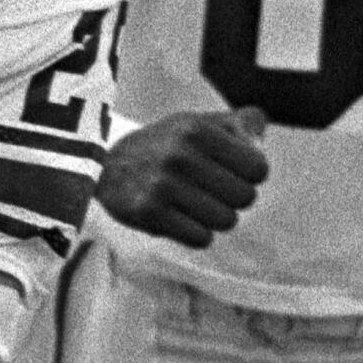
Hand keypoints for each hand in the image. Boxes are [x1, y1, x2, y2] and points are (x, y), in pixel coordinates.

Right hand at [96, 106, 268, 246]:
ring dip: (214, 217)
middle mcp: (179, 155)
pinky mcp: (147, 212)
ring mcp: (161, 185)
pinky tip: (179, 218)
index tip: (229, 170)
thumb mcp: (198, 123)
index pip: (258, 169)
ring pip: (225, 221)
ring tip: (193, 204)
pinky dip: (195, 233)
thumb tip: (259, 135)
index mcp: (196, 130)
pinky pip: (201, 239)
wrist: (103, 165)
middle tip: (209, 190)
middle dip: (232, 198)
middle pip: (245, 197)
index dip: (249, 174)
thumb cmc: (165, 145)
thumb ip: (241, 124)